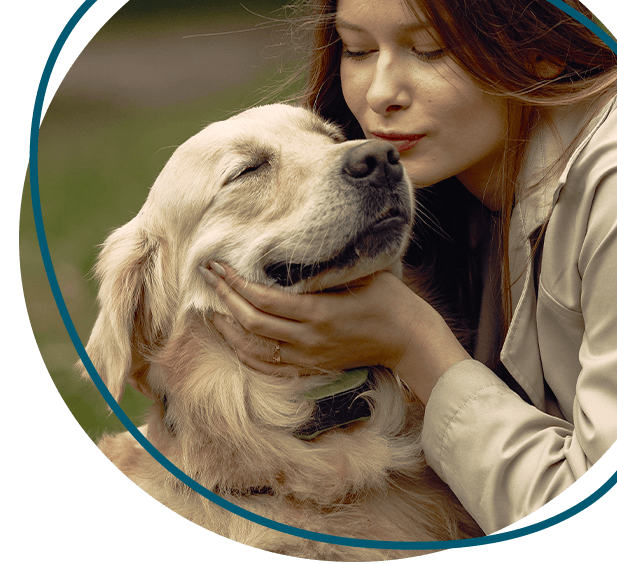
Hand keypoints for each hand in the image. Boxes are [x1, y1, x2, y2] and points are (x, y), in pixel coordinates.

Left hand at [199, 262, 471, 402]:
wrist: (408, 339)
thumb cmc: (389, 299)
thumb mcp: (359, 273)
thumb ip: (324, 267)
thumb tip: (290, 249)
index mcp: (318, 312)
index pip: (262, 299)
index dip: (234, 282)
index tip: (218, 265)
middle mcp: (308, 339)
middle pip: (251, 322)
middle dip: (224, 299)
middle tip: (208, 277)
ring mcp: (308, 357)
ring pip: (253, 349)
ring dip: (227, 330)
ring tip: (209, 310)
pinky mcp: (311, 367)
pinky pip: (268, 367)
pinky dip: (245, 354)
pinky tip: (233, 340)